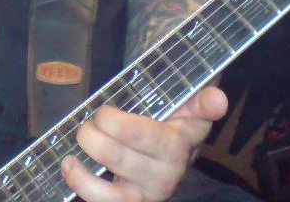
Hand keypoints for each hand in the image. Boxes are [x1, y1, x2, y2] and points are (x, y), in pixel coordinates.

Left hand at [61, 86, 227, 201]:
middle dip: (95, 130)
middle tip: (93, 119)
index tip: (104, 111)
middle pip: (117, 154)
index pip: (149, 135)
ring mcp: (147, 193)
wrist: (169, 162)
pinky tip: (70, 164)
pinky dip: (80, 181)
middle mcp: (165, 174)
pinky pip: (102, 201)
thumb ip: (200, 102)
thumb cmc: (170, 128)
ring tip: (81, 137)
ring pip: (108, 178)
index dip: (120, 123)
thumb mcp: (188, 112)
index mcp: (178, 146)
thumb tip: (219, 98)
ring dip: (88, 151)